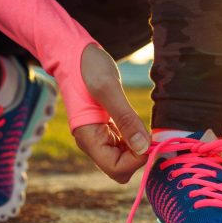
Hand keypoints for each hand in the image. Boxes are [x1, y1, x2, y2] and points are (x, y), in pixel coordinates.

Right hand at [72, 44, 149, 182]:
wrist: (73, 53)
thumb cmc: (87, 67)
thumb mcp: (108, 88)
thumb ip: (126, 118)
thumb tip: (143, 148)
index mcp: (88, 137)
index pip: (116, 169)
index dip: (136, 160)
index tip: (148, 139)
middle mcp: (92, 142)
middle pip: (121, 168)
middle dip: (138, 155)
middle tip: (149, 132)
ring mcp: (98, 136)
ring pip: (124, 158)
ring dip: (138, 146)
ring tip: (143, 124)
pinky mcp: (105, 128)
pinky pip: (123, 144)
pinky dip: (135, 137)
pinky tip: (138, 122)